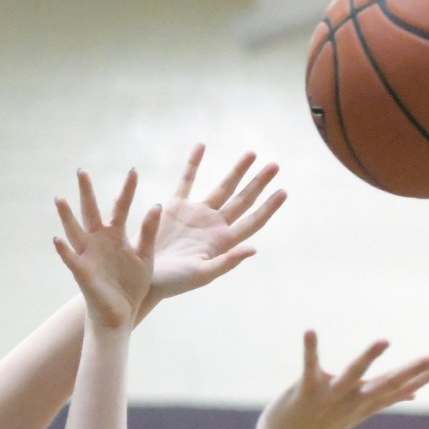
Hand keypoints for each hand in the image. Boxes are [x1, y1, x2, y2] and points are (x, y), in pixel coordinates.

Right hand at [54, 168, 160, 329]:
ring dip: (67, 216)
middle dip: (86, 192)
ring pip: (75, 231)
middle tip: (82, 171)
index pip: (120, 206)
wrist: (122, 313)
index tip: (133, 170)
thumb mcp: (145, 256)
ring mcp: (89, 255)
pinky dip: (64, 250)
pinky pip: (71, 259)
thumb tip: (157, 206)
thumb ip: (149, 233)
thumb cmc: (132, 284)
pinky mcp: (82, 273)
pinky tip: (57, 239)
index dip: (127, 189)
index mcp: (116, 235)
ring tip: (60, 199)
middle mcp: (99, 240)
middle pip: (91, 211)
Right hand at [145, 143, 286, 308]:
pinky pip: (186, 181)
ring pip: (222, 187)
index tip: (283, 192)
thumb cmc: (174, 282)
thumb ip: (227, 261)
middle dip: (259, 183)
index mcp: (223, 241)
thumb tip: (254, 249)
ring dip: (237, 171)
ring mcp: (196, 214)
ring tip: (252, 153)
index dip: (268, 207)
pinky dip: (193, 164)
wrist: (145, 277)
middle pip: (243, 200)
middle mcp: (213, 225)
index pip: (252, 221)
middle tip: (275, 165)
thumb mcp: (202, 274)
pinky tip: (202, 146)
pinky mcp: (175, 207)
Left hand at [257, 333, 428, 428]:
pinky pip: (309, 369)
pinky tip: (310, 330)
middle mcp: (352, 401)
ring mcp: (329, 398)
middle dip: (411, 371)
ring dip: (368, 358)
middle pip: (386, 384)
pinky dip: (310, 350)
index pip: (401, 388)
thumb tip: (414, 393)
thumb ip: (385, 398)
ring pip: (351, 376)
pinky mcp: (305, 393)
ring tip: (384, 340)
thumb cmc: (323, 422)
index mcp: (366, 402)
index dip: (426, 376)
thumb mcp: (358, 411)